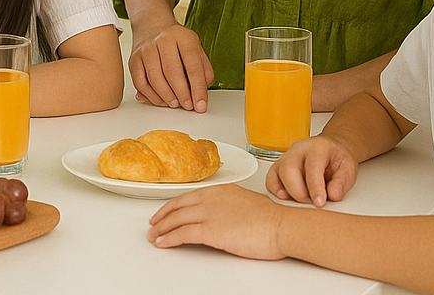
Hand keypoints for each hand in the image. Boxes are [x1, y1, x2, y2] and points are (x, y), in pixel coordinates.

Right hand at [128, 20, 214, 110]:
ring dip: (167, 97)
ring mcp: (146, 49)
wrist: (152, 27)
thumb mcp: (196, 49)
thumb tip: (201, 91)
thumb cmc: (177, 43)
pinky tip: (161, 99)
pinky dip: (151, 96)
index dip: (198, 88)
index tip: (201, 105)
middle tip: (188, 106)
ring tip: (175, 103)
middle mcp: (163, 40)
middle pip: (172, 73)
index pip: (193, 66)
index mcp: (183, 37)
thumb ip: (204, 69)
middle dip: (182, 95)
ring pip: (155, 79)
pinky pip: (140, 83)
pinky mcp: (134, 59)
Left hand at [147, 184, 283, 259]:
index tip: (165, 212)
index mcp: (220, 190)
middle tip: (152, 225)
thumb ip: (230, 206)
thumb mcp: (246, 203)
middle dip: (162, 217)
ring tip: (153, 236)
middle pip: (178, 207)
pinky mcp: (210, 231)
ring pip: (176, 220)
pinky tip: (162, 243)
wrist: (281, 226)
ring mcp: (209, 213)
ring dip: (161, 229)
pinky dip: (169, 239)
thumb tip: (225, 216)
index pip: (188, 196)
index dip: (173, 205)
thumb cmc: (272, 218)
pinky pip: (182, 234)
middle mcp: (211, 198)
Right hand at [266, 135, 357, 207]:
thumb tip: (332, 194)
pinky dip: (276, 191)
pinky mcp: (278, 167)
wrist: (330, 150)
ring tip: (303, 199)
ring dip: (288, 193)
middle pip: (288, 169)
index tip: (319, 203)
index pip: (312, 167)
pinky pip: (270, 180)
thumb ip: (342, 182)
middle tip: (312, 202)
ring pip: (276, 175)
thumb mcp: (348, 168)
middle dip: (299, 192)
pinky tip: (288, 197)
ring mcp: (285, 157)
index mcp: (317, 147)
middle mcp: (297, 150)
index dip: (315, 188)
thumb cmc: (337, 158)